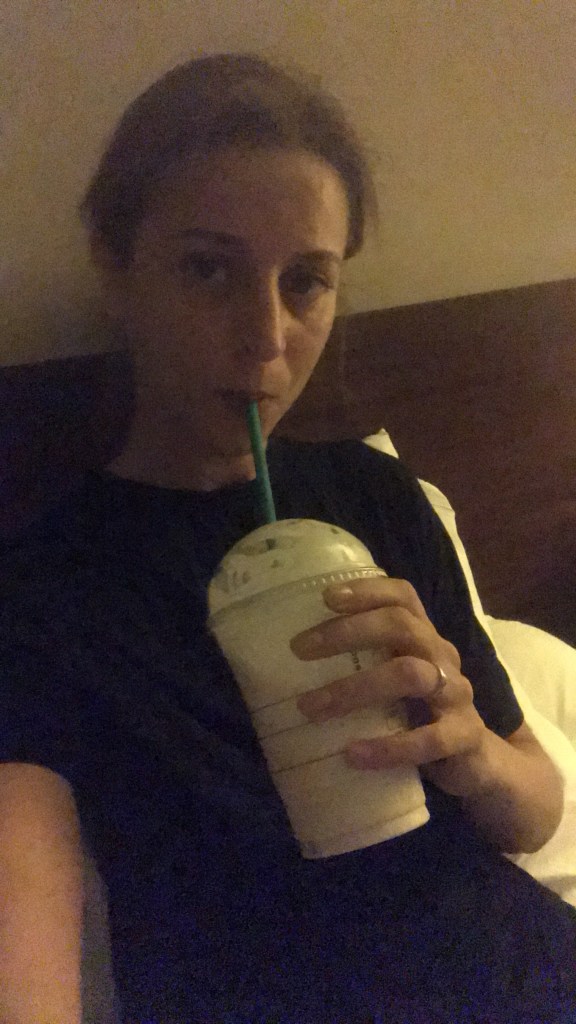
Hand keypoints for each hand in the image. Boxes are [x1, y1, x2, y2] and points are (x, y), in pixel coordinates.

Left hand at [290, 578, 489, 797]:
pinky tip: (352, 754)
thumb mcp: (395, 680)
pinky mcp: (463, 737)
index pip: (403, 597)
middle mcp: (441, 657)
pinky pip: (428, 740)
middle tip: (299, 649)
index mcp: (424, 637)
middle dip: (348, 633)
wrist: (477, 762)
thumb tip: (289, 660)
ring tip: (310, 708)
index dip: (368, 591)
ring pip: (409, 675)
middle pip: (401, 626)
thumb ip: (363, 664)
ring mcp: (456, 695)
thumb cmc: (420, 713)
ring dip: (354, 689)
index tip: (327, 597)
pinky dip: (387, 747)